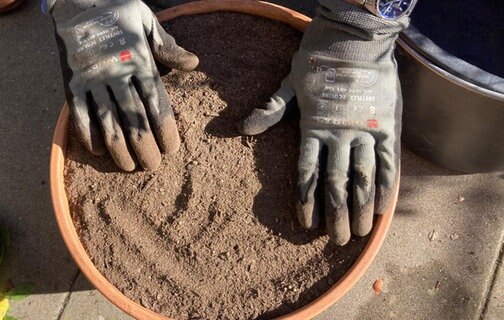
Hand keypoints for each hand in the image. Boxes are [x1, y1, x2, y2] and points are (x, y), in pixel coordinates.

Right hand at [49, 0, 197, 170]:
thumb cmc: (118, 10)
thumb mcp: (147, 21)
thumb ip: (168, 47)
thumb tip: (194, 64)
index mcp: (140, 60)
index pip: (157, 103)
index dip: (165, 129)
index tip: (172, 149)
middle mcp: (117, 73)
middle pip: (134, 119)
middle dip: (145, 147)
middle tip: (153, 167)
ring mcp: (92, 79)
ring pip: (108, 122)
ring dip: (119, 149)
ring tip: (128, 167)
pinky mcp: (71, 82)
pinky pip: (79, 114)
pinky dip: (88, 134)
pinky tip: (98, 151)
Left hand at [240, 0, 408, 244]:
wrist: (353, 39)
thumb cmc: (317, 62)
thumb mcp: (289, 86)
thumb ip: (271, 110)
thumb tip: (244, 128)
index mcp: (313, 128)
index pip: (307, 173)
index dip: (307, 201)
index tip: (307, 224)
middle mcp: (339, 135)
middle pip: (337, 183)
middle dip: (337, 215)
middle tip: (337, 240)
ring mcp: (365, 131)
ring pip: (364, 177)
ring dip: (363, 207)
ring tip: (362, 232)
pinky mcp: (387, 125)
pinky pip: (388, 161)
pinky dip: (387, 185)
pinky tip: (385, 206)